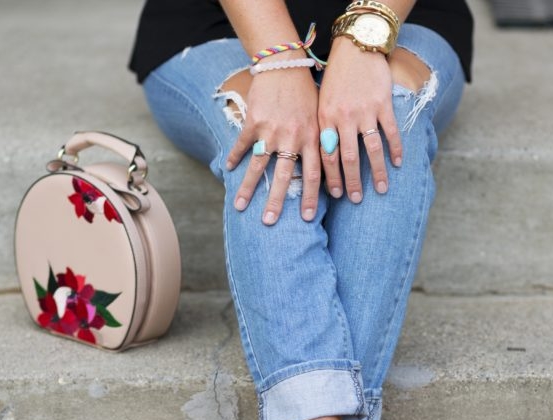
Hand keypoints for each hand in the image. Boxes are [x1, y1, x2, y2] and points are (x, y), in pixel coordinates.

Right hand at [225, 67, 321, 224]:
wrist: (286, 64)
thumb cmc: (307, 92)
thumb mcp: (320, 117)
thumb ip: (320, 143)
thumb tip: (326, 172)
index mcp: (312, 138)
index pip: (314, 175)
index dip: (312, 198)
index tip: (309, 218)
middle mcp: (292, 137)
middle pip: (285, 177)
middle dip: (276, 202)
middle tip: (269, 223)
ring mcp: (271, 131)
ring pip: (259, 166)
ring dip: (248, 188)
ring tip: (239, 206)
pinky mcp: (253, 121)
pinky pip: (242, 144)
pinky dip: (234, 157)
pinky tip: (227, 169)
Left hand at [317, 39, 402, 202]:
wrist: (355, 48)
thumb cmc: (336, 78)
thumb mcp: (321, 103)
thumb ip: (323, 128)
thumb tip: (325, 158)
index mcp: (324, 119)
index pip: (326, 156)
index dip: (329, 178)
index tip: (333, 196)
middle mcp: (343, 117)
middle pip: (348, 158)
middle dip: (351, 182)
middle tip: (356, 200)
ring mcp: (365, 111)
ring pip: (371, 149)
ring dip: (376, 172)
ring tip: (380, 190)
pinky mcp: (383, 103)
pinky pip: (390, 132)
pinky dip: (395, 149)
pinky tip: (398, 163)